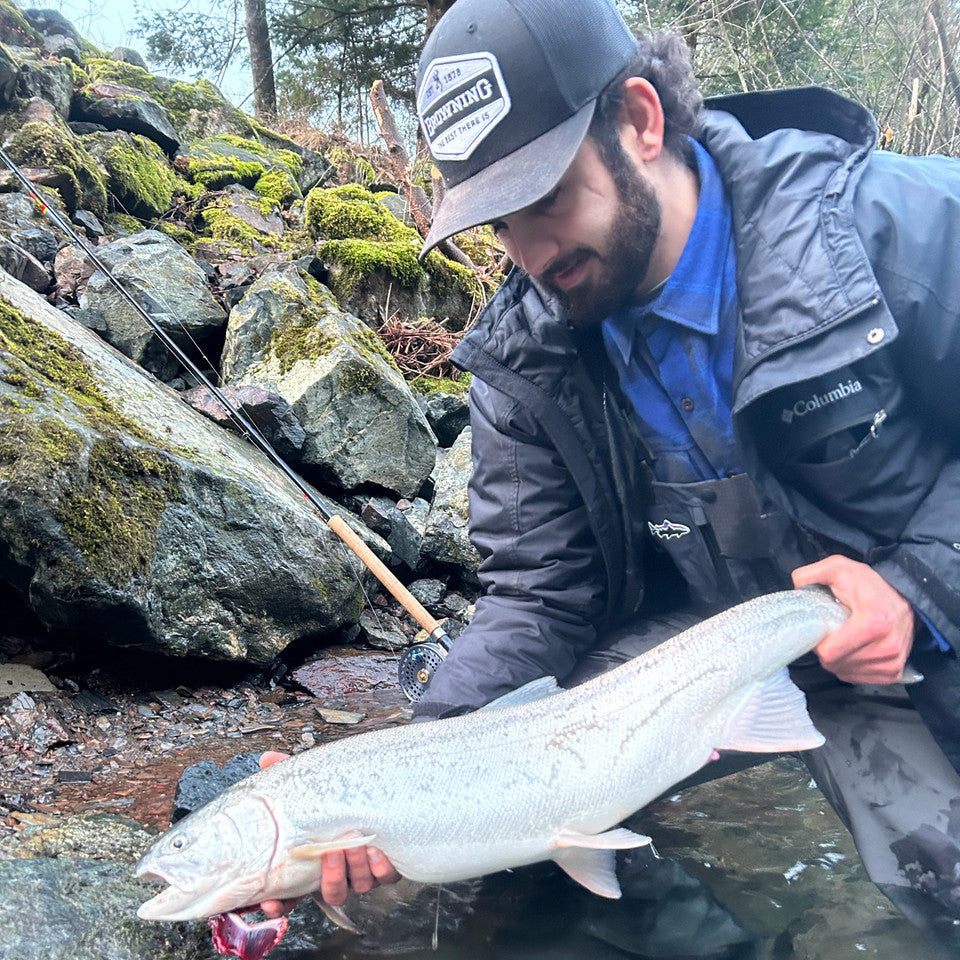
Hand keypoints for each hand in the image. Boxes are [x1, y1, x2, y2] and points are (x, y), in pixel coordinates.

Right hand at [256, 751, 400, 913]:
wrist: (382, 792)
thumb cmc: (337, 796)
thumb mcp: (313, 786)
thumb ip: (291, 776)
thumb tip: (267, 758)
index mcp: (315, 864)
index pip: (291, 896)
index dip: (279, 903)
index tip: (270, 901)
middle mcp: (340, 872)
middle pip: (333, 892)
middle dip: (332, 876)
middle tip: (332, 851)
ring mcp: (364, 872)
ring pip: (360, 885)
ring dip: (357, 868)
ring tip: (358, 844)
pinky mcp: (387, 866)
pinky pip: (387, 877)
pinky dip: (382, 867)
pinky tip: (378, 851)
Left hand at [792, 555, 913, 683]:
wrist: (906, 596)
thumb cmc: (870, 584)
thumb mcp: (838, 568)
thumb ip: (810, 574)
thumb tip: (794, 587)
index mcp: (874, 623)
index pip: (830, 653)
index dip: (818, 642)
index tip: (822, 629)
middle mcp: (887, 646)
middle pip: (836, 664)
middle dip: (827, 650)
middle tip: (832, 633)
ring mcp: (892, 661)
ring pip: (846, 673)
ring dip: (839, 659)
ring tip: (845, 639)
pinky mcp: (894, 671)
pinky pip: (859, 678)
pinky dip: (851, 667)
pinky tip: (854, 650)